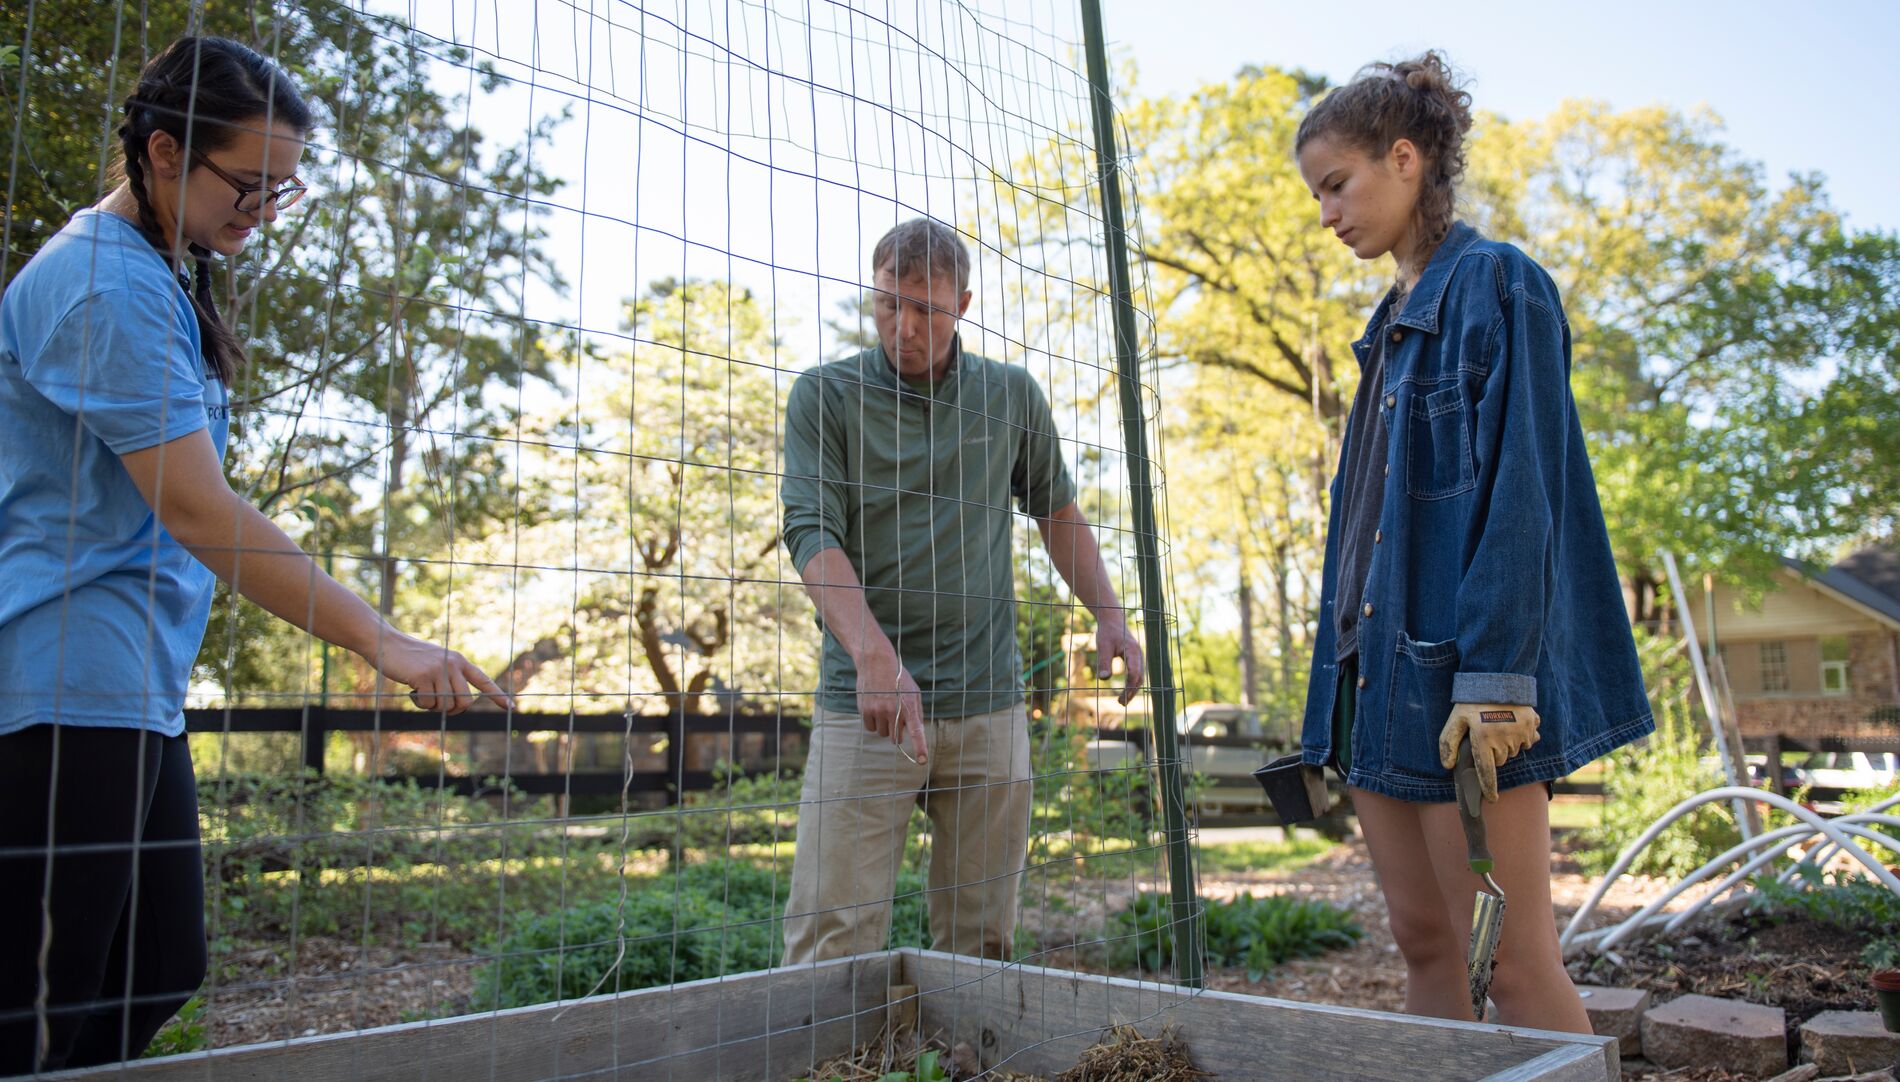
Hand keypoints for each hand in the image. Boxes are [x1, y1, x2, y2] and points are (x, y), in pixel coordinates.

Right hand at [370, 629, 512, 714]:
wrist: (387, 643)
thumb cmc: (410, 659)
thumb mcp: (436, 664)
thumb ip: (449, 680)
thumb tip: (459, 706)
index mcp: (459, 661)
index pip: (483, 681)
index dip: (498, 696)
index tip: (512, 707)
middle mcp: (453, 664)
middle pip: (464, 702)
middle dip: (451, 710)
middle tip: (435, 704)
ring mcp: (439, 669)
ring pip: (446, 705)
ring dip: (432, 707)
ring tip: (420, 693)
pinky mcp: (424, 676)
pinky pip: (428, 704)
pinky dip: (418, 703)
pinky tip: (410, 690)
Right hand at [855, 646, 926, 762]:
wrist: (877, 663)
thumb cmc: (899, 678)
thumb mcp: (914, 692)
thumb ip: (916, 712)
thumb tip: (916, 730)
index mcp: (909, 706)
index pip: (916, 731)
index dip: (920, 747)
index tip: (922, 761)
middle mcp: (894, 710)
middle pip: (895, 738)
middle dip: (896, 733)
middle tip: (895, 719)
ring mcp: (878, 711)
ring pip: (882, 734)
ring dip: (885, 728)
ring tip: (884, 710)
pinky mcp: (865, 710)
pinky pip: (870, 728)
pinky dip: (873, 723)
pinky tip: (875, 710)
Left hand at [1094, 620, 1145, 705]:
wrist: (1113, 620)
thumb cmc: (1107, 632)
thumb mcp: (1103, 646)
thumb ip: (1104, 661)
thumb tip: (1104, 679)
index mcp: (1133, 651)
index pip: (1134, 673)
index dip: (1129, 688)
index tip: (1121, 699)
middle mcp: (1139, 655)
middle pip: (1139, 678)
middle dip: (1131, 692)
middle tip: (1121, 704)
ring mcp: (1138, 658)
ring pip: (1139, 677)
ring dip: (1132, 690)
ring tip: (1122, 702)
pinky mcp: (1135, 659)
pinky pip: (1136, 674)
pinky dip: (1131, 684)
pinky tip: (1124, 692)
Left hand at [1438, 701, 1540, 801]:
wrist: (1497, 678)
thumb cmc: (1472, 701)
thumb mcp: (1455, 720)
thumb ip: (1448, 743)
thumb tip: (1448, 766)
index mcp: (1483, 739)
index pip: (1487, 771)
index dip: (1489, 788)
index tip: (1492, 799)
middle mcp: (1504, 739)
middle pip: (1500, 760)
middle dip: (1493, 753)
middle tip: (1486, 735)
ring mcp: (1520, 733)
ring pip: (1513, 751)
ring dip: (1506, 744)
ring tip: (1497, 725)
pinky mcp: (1532, 726)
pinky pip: (1527, 741)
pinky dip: (1520, 736)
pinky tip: (1511, 723)